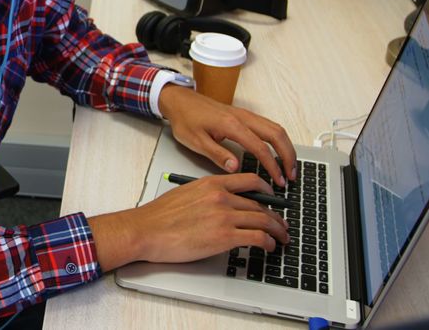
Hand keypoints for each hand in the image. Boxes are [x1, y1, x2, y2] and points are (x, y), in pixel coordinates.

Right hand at [88, 173, 289, 270]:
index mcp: (211, 183)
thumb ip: (207, 195)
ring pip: (263, 220)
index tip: (273, 197)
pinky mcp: (225, 236)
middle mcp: (221, 196)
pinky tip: (269, 247)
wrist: (147, 230)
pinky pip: (257, 237)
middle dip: (275, 216)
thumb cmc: (159, 216)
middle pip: (260, 204)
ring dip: (277, 230)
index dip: (267, 190)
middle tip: (281, 224)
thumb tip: (220, 204)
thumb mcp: (185, 193)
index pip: (250, 181)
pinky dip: (268, 242)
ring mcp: (224, 216)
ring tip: (281, 237)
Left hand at [158, 84, 296, 186]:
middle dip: (288, 155)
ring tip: (289, 166)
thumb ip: (217, 155)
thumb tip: (236, 168)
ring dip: (286, 146)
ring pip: (275, 128)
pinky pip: (268, 125)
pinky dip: (278, 139)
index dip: (272, 166)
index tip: (278, 180)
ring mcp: (244, 114)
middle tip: (291, 175)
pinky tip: (278, 151)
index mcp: (231, 125)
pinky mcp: (243, 115)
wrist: (179, 100)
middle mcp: (242, 117)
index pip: (260, 147)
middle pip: (276, 134)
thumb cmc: (185, 119)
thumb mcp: (196, 142)